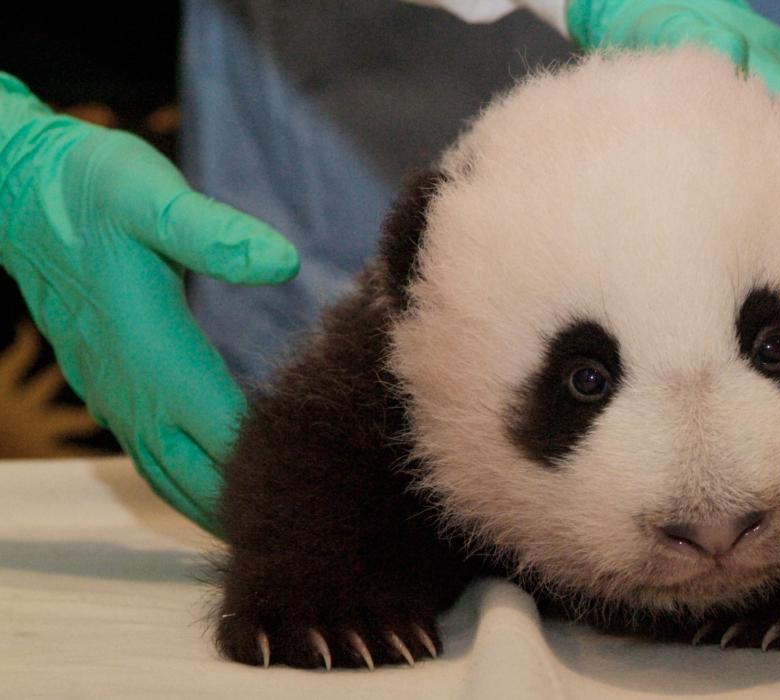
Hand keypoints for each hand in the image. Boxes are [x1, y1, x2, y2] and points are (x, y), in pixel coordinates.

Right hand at [0, 73, 298, 534]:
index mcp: (149, 347)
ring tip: (257, 528)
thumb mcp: (150, 197)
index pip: (216, 427)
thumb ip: (213, 233)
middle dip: (238, 502)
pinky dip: (179, 476)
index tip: (309, 489)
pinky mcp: (105, 379)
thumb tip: (281, 262)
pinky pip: (145, 447)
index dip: (261, 463)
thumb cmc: (92, 187)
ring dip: (206, 500)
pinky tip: (208, 483)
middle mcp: (128, 382)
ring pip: (162, 466)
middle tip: (295, 530)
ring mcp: (111, 386)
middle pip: (190, 466)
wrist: (18, 187)